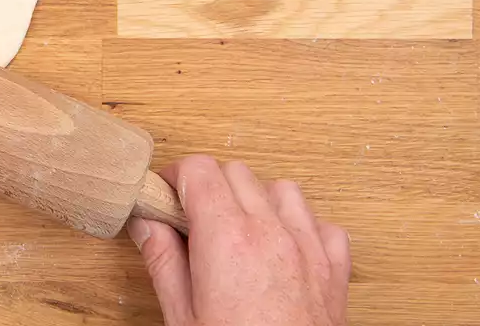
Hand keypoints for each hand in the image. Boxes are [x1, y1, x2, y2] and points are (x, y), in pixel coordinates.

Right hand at [129, 156, 349, 325]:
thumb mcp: (181, 318)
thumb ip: (163, 262)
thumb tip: (146, 224)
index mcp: (228, 240)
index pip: (199, 169)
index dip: (175, 178)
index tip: (165, 199)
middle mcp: (271, 234)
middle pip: (236, 171)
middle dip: (209, 187)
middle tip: (190, 222)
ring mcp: (308, 250)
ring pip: (282, 189)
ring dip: (256, 200)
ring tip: (236, 232)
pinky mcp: (334, 273)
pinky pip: (322, 225)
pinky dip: (301, 228)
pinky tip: (282, 250)